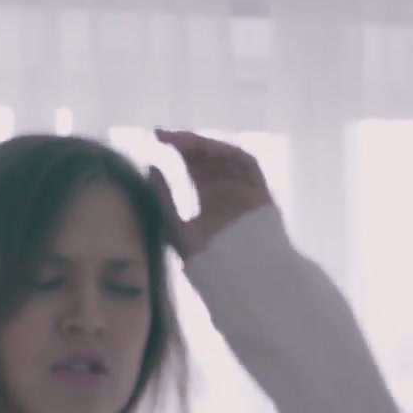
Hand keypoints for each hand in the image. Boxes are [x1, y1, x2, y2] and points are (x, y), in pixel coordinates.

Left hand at [147, 128, 273, 258]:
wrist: (238, 277)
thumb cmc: (206, 260)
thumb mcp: (175, 228)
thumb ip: (164, 200)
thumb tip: (150, 168)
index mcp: (208, 202)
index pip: (193, 170)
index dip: (176, 154)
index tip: (154, 142)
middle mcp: (227, 192)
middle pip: (208, 159)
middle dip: (186, 145)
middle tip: (162, 135)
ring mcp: (245, 189)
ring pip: (225, 158)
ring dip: (202, 145)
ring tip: (178, 139)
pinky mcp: (261, 191)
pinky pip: (246, 163)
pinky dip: (226, 152)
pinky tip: (204, 146)